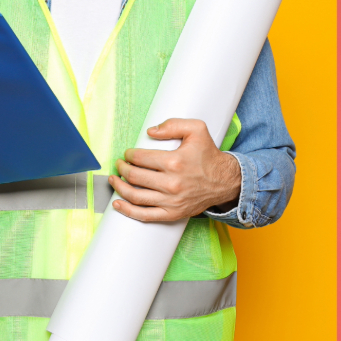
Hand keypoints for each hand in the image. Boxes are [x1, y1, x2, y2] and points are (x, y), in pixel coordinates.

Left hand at [110, 119, 243, 221]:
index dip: (129, 155)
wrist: (225, 181)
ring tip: (115, 180)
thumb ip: (173, 124)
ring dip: (119, 187)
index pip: (140, 158)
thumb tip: (151, 132)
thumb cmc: (209, 156)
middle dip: (122, 168)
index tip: (129, 154)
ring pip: (135, 195)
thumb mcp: (198, 129)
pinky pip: (144, 215)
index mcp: (175, 162)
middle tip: (121, 164)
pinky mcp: (172, 213)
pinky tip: (118, 203)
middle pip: (134, 176)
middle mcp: (172, 183)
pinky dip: (127, 210)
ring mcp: (171, 200)